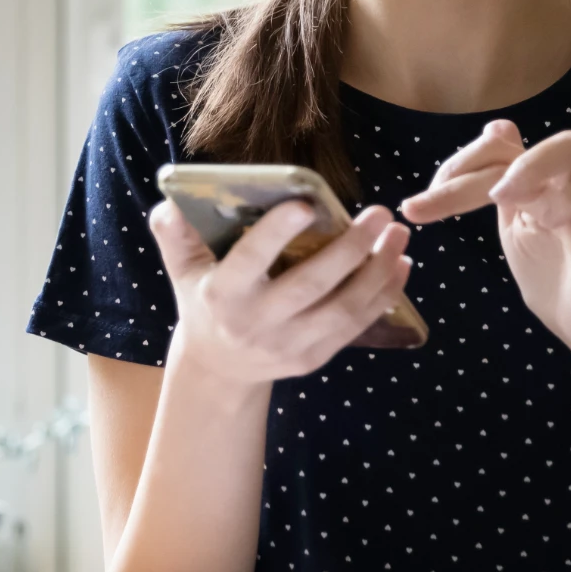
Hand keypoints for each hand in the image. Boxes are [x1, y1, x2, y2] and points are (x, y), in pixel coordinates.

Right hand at [149, 198, 412, 386]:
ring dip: (377, 272)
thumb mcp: (183, 270)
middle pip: (310, 285)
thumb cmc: (204, 300)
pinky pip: (355, 327)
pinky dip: (382, 296)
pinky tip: (400, 265)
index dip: (276, 234)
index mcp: (223, 294)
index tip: (305, 204)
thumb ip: (175, 235)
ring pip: (342, 309)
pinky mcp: (314, 358)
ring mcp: (289, 346)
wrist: (219, 367)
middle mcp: (257, 323)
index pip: (249, 261)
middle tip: (379, 214)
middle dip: (349, 249)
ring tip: (399, 236)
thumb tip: (170, 204)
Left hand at [401, 120, 570, 365]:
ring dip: (526, 166)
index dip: (456, 164)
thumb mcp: (513, 230)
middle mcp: (556, 183)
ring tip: (500, 196)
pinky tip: (546, 220)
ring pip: (569, 146)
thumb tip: (492, 129)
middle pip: (518, 144)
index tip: (418, 204)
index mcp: (531, 183)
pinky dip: (569, 197)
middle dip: (468, 166)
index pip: (494, 146)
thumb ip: (496, 190)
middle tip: (433, 197)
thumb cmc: (551, 282)